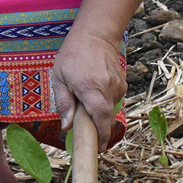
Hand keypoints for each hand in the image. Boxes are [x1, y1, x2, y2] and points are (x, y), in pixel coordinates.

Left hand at [51, 29, 125, 151]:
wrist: (96, 35)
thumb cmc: (73, 55)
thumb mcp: (59, 78)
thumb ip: (63, 103)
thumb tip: (67, 127)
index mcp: (89, 87)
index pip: (101, 116)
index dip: (102, 134)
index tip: (100, 147)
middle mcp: (107, 87)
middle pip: (107, 116)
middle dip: (100, 129)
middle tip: (91, 135)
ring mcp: (118, 84)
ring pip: (110, 108)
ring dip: (99, 110)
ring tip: (87, 98)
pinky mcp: (123, 82)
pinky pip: (113, 99)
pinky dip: (104, 100)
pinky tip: (95, 89)